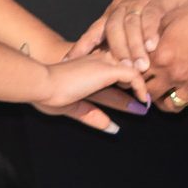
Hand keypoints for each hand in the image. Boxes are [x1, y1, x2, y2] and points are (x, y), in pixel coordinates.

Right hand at [33, 52, 150, 135]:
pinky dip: (141, 88)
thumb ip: (91, 115)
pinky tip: (142, 100)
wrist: (42, 83)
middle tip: (144, 101)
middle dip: (136, 84)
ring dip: (141, 85)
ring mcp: (104, 63)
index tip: (133, 101)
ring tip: (145, 102)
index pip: (113, 70)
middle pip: (125, 68)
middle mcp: (98, 60)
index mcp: (88, 65)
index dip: (124, 85)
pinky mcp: (108, 69)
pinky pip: (134, 76)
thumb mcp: (73, 107)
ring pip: (132, 68)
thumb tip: (111, 127)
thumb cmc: (47, 93)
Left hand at [71, 0, 187, 71]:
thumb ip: (124, 35)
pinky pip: (151, 16)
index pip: (93, 31)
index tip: (68, 61)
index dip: (81, 46)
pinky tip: (152, 45)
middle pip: (112, 29)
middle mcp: (122, 7)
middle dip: (115, 50)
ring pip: (131, 25)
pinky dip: (150, 30)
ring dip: (134, 46)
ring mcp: (139, 2)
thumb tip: (113, 63)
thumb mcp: (134, 15)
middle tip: (119, 71)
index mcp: (113, 13)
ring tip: (140, 66)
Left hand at [145, 0, 187, 114]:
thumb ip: (156, 31)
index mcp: (161, 57)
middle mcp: (175, 75)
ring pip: (175, 106)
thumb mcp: (174, 16)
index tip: (140, 73)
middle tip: (154, 87)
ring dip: (171, 101)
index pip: (138, 74)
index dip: (137, 74)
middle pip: (152, 95)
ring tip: (173, 94)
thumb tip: (148, 40)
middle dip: (149, 92)